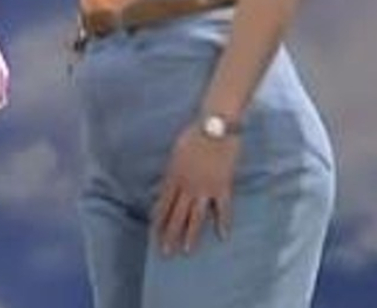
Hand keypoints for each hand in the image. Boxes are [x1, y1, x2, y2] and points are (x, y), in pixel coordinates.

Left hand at [152, 123, 240, 254]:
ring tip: (187, 250)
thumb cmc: (193, 135)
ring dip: (191, 234)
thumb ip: (172, 171)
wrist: (214, 125)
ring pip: (196, 216)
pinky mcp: (223, 186)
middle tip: (165, 252)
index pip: (163, 203)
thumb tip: (167, 186)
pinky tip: (222, 236)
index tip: (153, 234)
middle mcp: (187, 186)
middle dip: (170, 234)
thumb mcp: (175, 153)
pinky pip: (223, 208)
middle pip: (176, 214)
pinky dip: (223, 222)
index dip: (158, 220)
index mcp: (173, 176)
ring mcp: (205, 187)